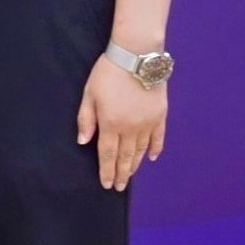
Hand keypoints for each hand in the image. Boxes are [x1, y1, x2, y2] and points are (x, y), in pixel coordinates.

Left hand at [77, 54, 166, 190]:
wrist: (137, 57)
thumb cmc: (108, 73)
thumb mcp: (89, 94)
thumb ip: (86, 119)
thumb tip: (83, 142)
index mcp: (110, 123)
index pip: (108, 154)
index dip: (107, 170)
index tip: (107, 184)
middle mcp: (131, 128)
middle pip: (125, 156)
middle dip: (122, 173)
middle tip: (120, 187)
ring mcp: (148, 122)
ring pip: (141, 150)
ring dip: (136, 165)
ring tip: (131, 176)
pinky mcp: (160, 115)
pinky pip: (159, 137)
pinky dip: (155, 149)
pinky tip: (152, 158)